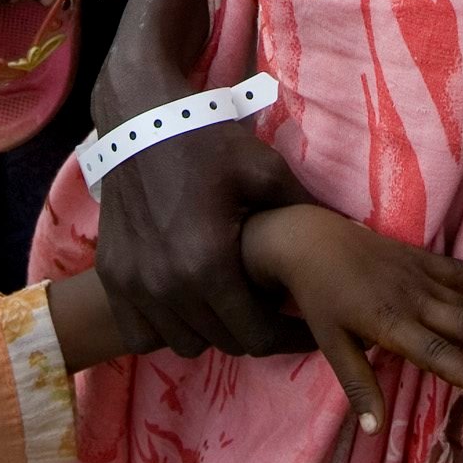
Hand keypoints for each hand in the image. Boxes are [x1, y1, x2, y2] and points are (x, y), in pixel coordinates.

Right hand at [92, 0, 313, 357]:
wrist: (141, 120)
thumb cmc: (207, 142)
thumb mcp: (266, 170)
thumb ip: (304, 211)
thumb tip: (349, 235)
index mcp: (208, 266)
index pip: (257, 336)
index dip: (288, 337)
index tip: (304, 326)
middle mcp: (167, 287)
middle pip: (223, 343)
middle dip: (253, 330)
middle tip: (270, 307)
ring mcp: (134, 286)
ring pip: (184, 342)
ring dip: (210, 331)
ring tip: (229, 301)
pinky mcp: (113, 277)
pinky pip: (142, 332)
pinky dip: (165, 328)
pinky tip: (185, 303)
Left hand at [240, 206, 462, 436]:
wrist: (311, 240)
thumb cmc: (320, 298)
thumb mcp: (330, 343)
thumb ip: (357, 385)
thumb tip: (374, 429)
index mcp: (388, 321)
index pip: (434, 351)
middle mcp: (411, 298)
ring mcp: (419, 274)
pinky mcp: (421, 256)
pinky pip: (459, 270)